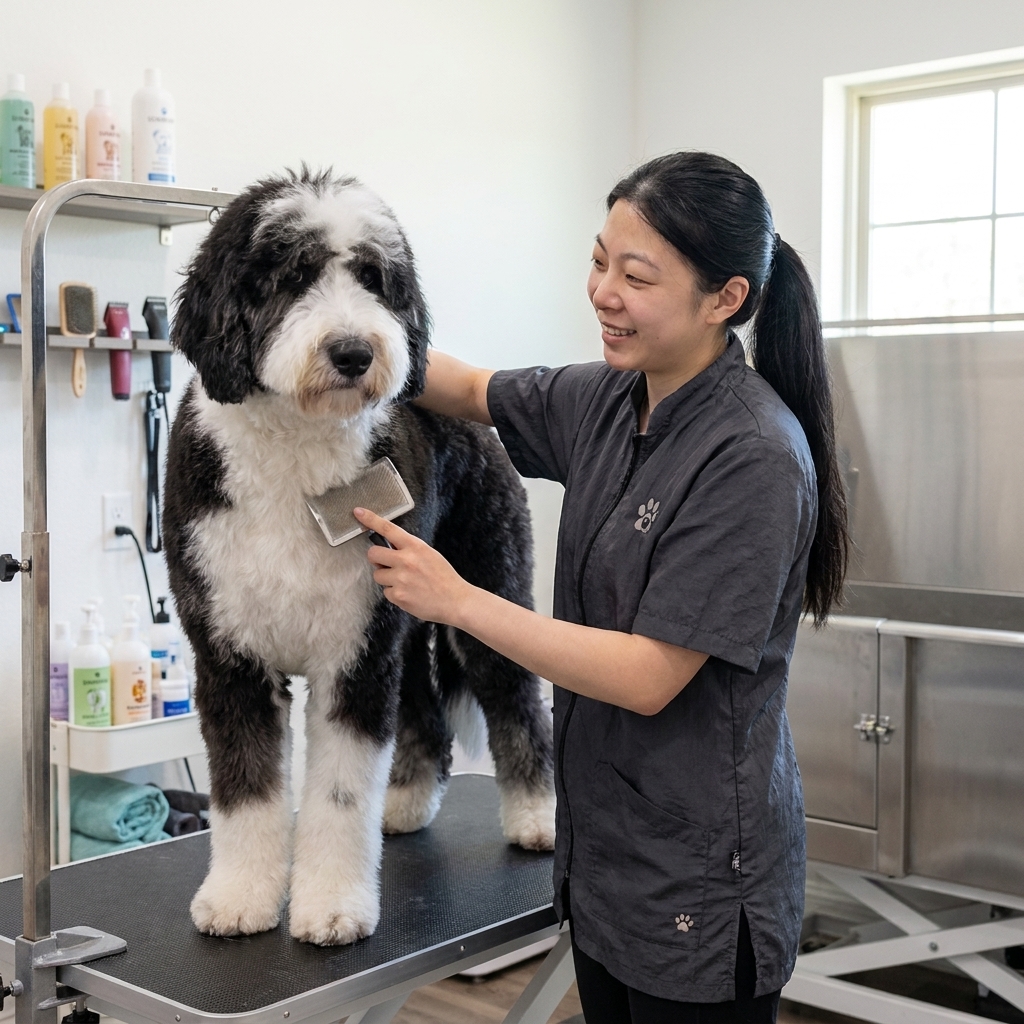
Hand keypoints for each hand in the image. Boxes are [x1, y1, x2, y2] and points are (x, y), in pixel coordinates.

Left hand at [353, 508, 473, 624]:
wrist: (455, 601)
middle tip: (386, 563)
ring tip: (405, 582)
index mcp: (415, 546)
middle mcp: (406, 560)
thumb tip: (389, 548)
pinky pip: (386, 592)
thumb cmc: (443, 578)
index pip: (388, 528)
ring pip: (378, 574)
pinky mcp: (398, 595)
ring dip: (387, 578)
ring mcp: (401, 579)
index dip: (371, 519)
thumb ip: (409, 549)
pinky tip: (409, 593)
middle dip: (376, 558)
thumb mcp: (429, 554)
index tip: (359, 513)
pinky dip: (395, 594)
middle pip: (373, 553)